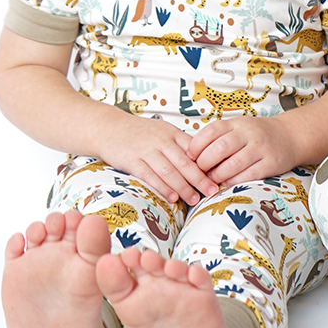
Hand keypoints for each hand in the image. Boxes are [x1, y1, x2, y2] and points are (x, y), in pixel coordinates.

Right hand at [97, 114, 214, 205]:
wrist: (109, 128)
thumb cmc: (141, 134)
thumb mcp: (163, 132)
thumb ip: (180, 145)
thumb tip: (203, 163)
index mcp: (172, 133)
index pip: (195, 149)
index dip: (207, 164)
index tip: (218, 176)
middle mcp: (161, 140)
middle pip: (185, 162)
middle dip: (200, 179)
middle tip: (211, 191)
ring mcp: (146, 150)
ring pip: (169, 171)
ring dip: (183, 187)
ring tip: (194, 199)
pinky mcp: (132, 161)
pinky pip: (150, 176)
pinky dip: (162, 188)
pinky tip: (172, 198)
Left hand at [188, 115, 298, 185]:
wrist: (290, 136)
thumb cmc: (258, 135)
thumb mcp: (239, 127)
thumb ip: (219, 137)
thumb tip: (193, 155)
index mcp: (238, 123)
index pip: (211, 131)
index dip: (197, 145)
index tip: (190, 157)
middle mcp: (249, 134)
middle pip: (220, 148)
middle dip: (205, 163)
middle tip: (199, 172)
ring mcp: (260, 149)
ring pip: (232, 165)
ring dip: (217, 176)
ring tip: (212, 180)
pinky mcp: (270, 164)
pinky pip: (247, 176)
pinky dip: (233, 182)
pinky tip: (227, 184)